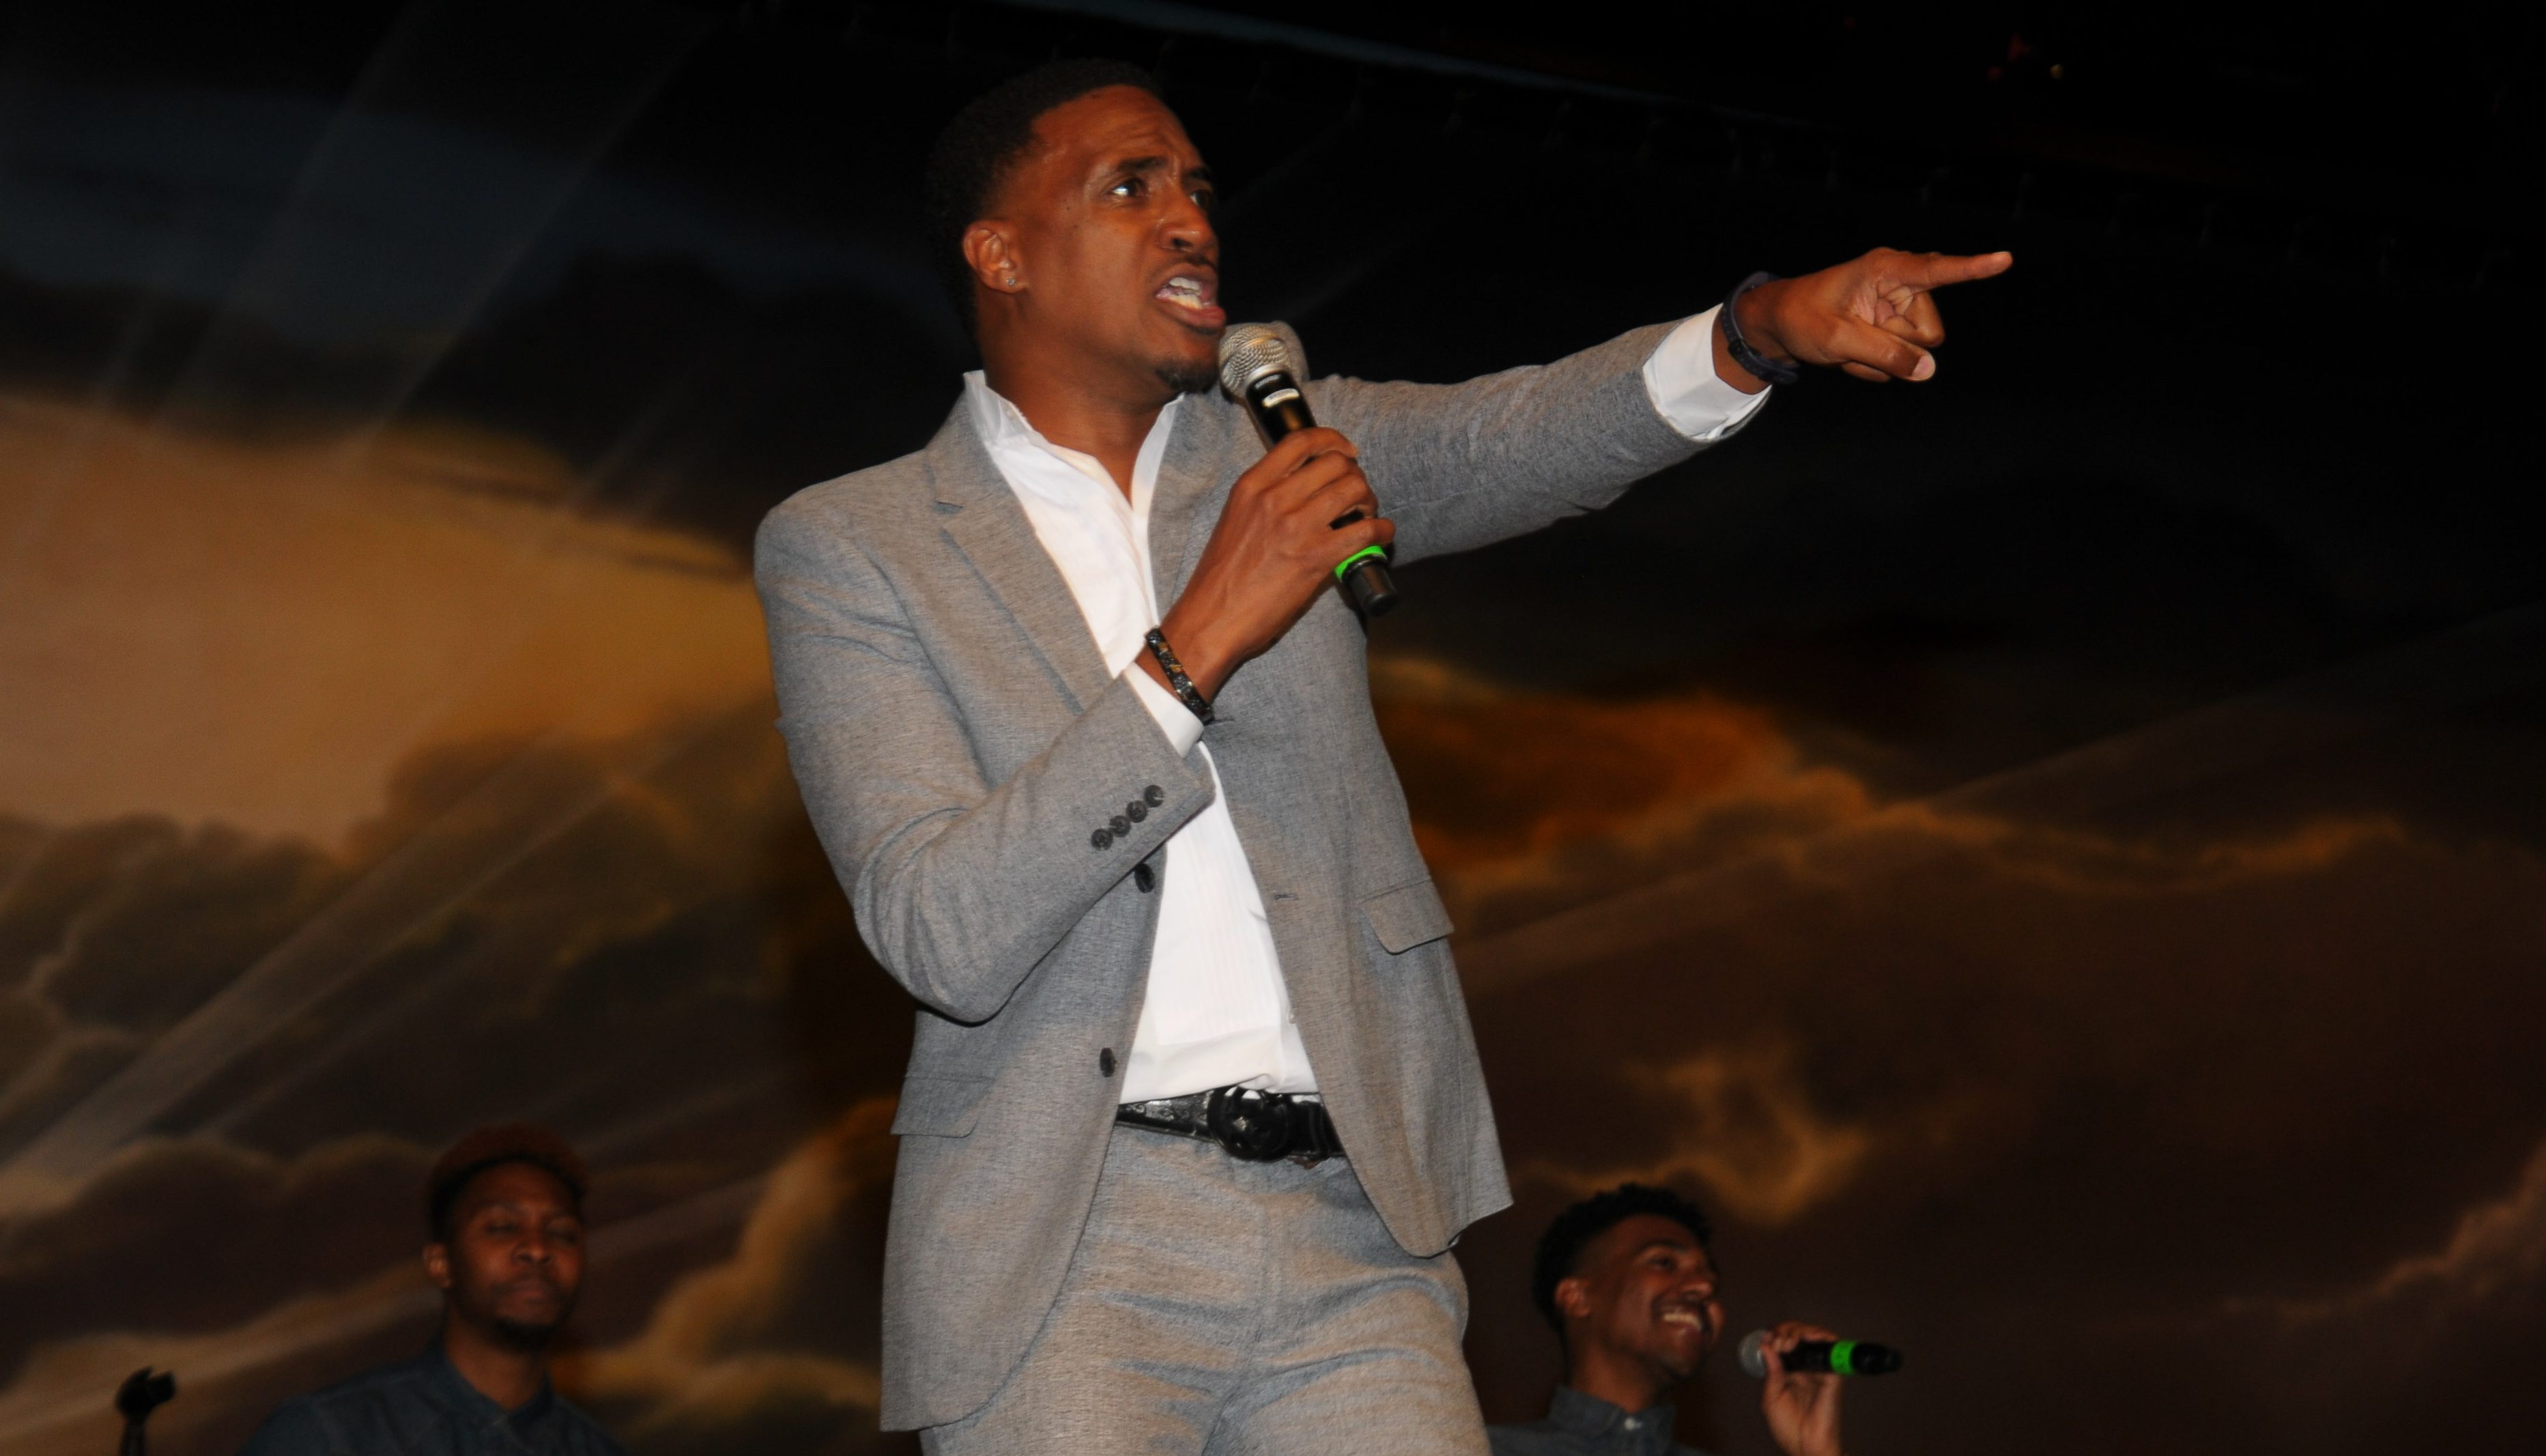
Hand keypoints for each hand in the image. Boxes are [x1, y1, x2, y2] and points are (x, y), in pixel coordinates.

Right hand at [1153, 426, 1389, 699]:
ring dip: (1370, 501)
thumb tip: (1307, 493)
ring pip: (1355, 489)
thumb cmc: (1221, 579)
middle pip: (1335, 462)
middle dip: (1355, 475)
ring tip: (1366, 516)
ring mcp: (1296, 527)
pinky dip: (1382, 531)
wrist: (1211, 619)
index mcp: (1251, 486)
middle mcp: (1274, 498)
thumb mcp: (1235, 520)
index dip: (1333, 439)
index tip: (1347, 450)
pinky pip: (1367, 531)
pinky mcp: (1316, 558)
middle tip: (1358, 495)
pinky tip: (1381, 537)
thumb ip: (1266, 499)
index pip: (1300, 440)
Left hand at [1724, 247, 2012, 384]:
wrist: (1779, 325)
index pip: (1938, 270)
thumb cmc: (1803, 318)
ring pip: (1917, 351)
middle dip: (1898, 346)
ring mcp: (1898, 309)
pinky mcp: (1893, 330)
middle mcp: (1901, 285)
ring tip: (1850, 345)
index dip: (1973, 267)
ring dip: (1883, 358)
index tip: (2005, 259)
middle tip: (1856, 338)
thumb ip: (1884, 353)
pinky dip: (1874, 365)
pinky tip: (1850, 352)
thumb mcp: (1838, 339)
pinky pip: (1901, 362)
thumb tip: (1927, 370)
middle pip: (1929, 333)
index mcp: (1887, 270)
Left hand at [1757, 1320, 1845, 1455]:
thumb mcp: (1771, 1399)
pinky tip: (1809, 1338)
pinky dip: (1823, 1337)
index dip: (1775, 1334)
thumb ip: (1771, 1372)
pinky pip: (1834, 1350)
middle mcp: (1805, 1368)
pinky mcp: (1833, 1375)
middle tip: (1779, 1342)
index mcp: (1789, 1372)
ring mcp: (1820, 1370)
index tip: (1767, 1340)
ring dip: (1801, 1331)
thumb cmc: (1789, 1428)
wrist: (1805, 1447)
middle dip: (1786, 1330)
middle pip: (1799, 1334)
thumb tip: (1766, 1345)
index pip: (1784, 1341)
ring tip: (1789, 1342)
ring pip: (1816, 1336)